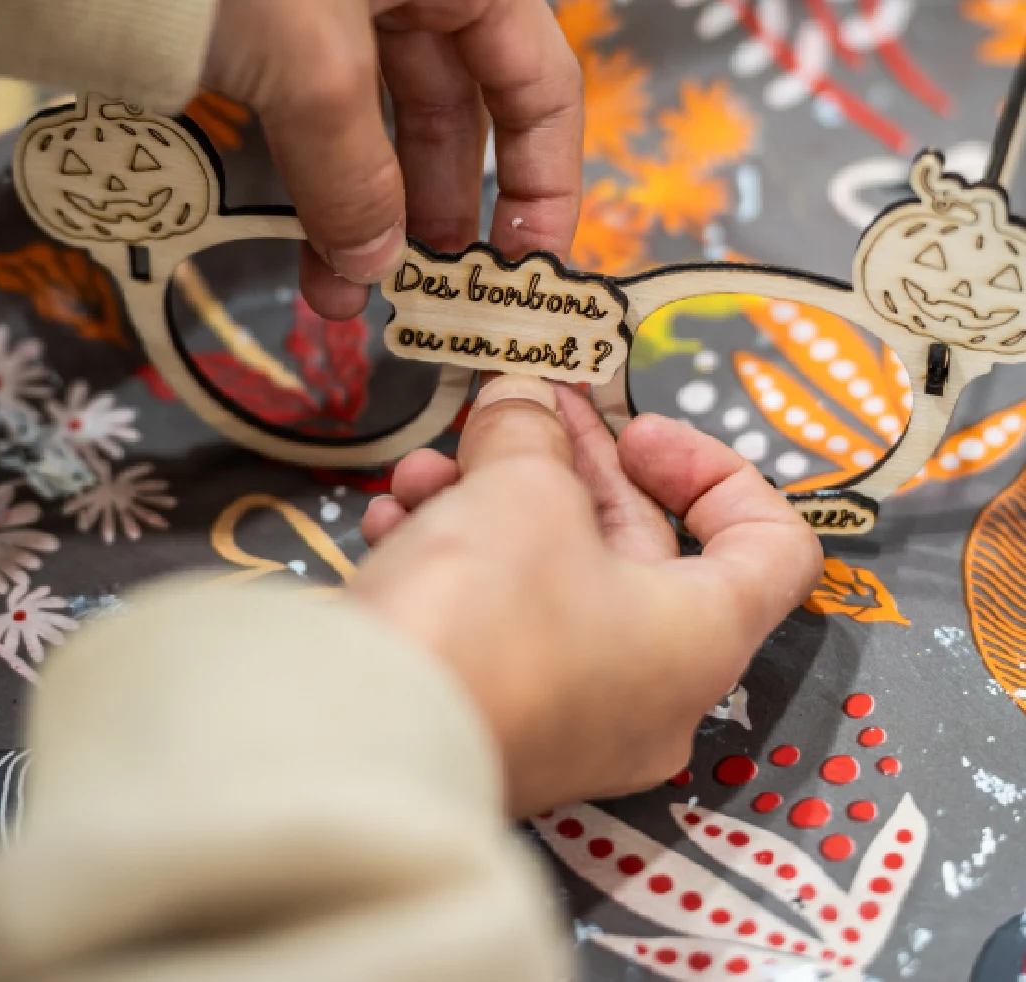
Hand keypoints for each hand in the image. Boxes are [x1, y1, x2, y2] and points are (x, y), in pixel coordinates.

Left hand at [203, 0, 582, 318]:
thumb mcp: (313, 65)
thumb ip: (354, 178)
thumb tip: (372, 268)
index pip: (541, 86)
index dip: (547, 184)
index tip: (526, 267)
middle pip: (454, 109)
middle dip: (432, 209)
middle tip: (417, 296)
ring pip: (377, 115)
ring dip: (364, 204)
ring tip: (338, 291)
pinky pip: (316, 104)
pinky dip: (313, 170)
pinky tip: (299, 235)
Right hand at [354, 379, 822, 816]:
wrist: (366, 739)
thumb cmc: (487, 610)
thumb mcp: (521, 489)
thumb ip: (531, 432)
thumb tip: (521, 400)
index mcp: (701, 634)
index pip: (773, 546)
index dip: (715, 467)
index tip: (635, 432)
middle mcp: (652, 687)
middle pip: (637, 545)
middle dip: (568, 463)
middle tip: (516, 406)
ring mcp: (571, 714)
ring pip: (551, 576)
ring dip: (490, 502)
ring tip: (423, 469)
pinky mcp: (498, 720)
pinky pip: (499, 622)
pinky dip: (456, 560)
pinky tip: (393, 522)